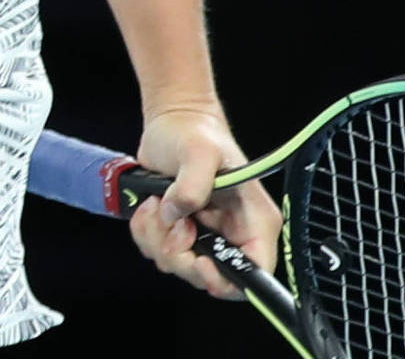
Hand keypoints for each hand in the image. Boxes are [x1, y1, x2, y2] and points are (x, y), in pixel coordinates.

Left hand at [127, 105, 280, 300]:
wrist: (171, 125)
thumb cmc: (194, 133)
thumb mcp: (198, 152)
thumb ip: (193, 184)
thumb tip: (177, 214)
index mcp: (254, 220)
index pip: (256, 271)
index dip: (227, 279)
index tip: (199, 260)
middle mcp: (234, 234)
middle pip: (210, 277)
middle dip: (180, 252)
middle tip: (173, 219)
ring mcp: (207, 238)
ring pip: (179, 266)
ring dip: (159, 237)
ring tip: (162, 201)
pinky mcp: (182, 236)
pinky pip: (159, 254)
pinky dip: (148, 232)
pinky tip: (153, 205)